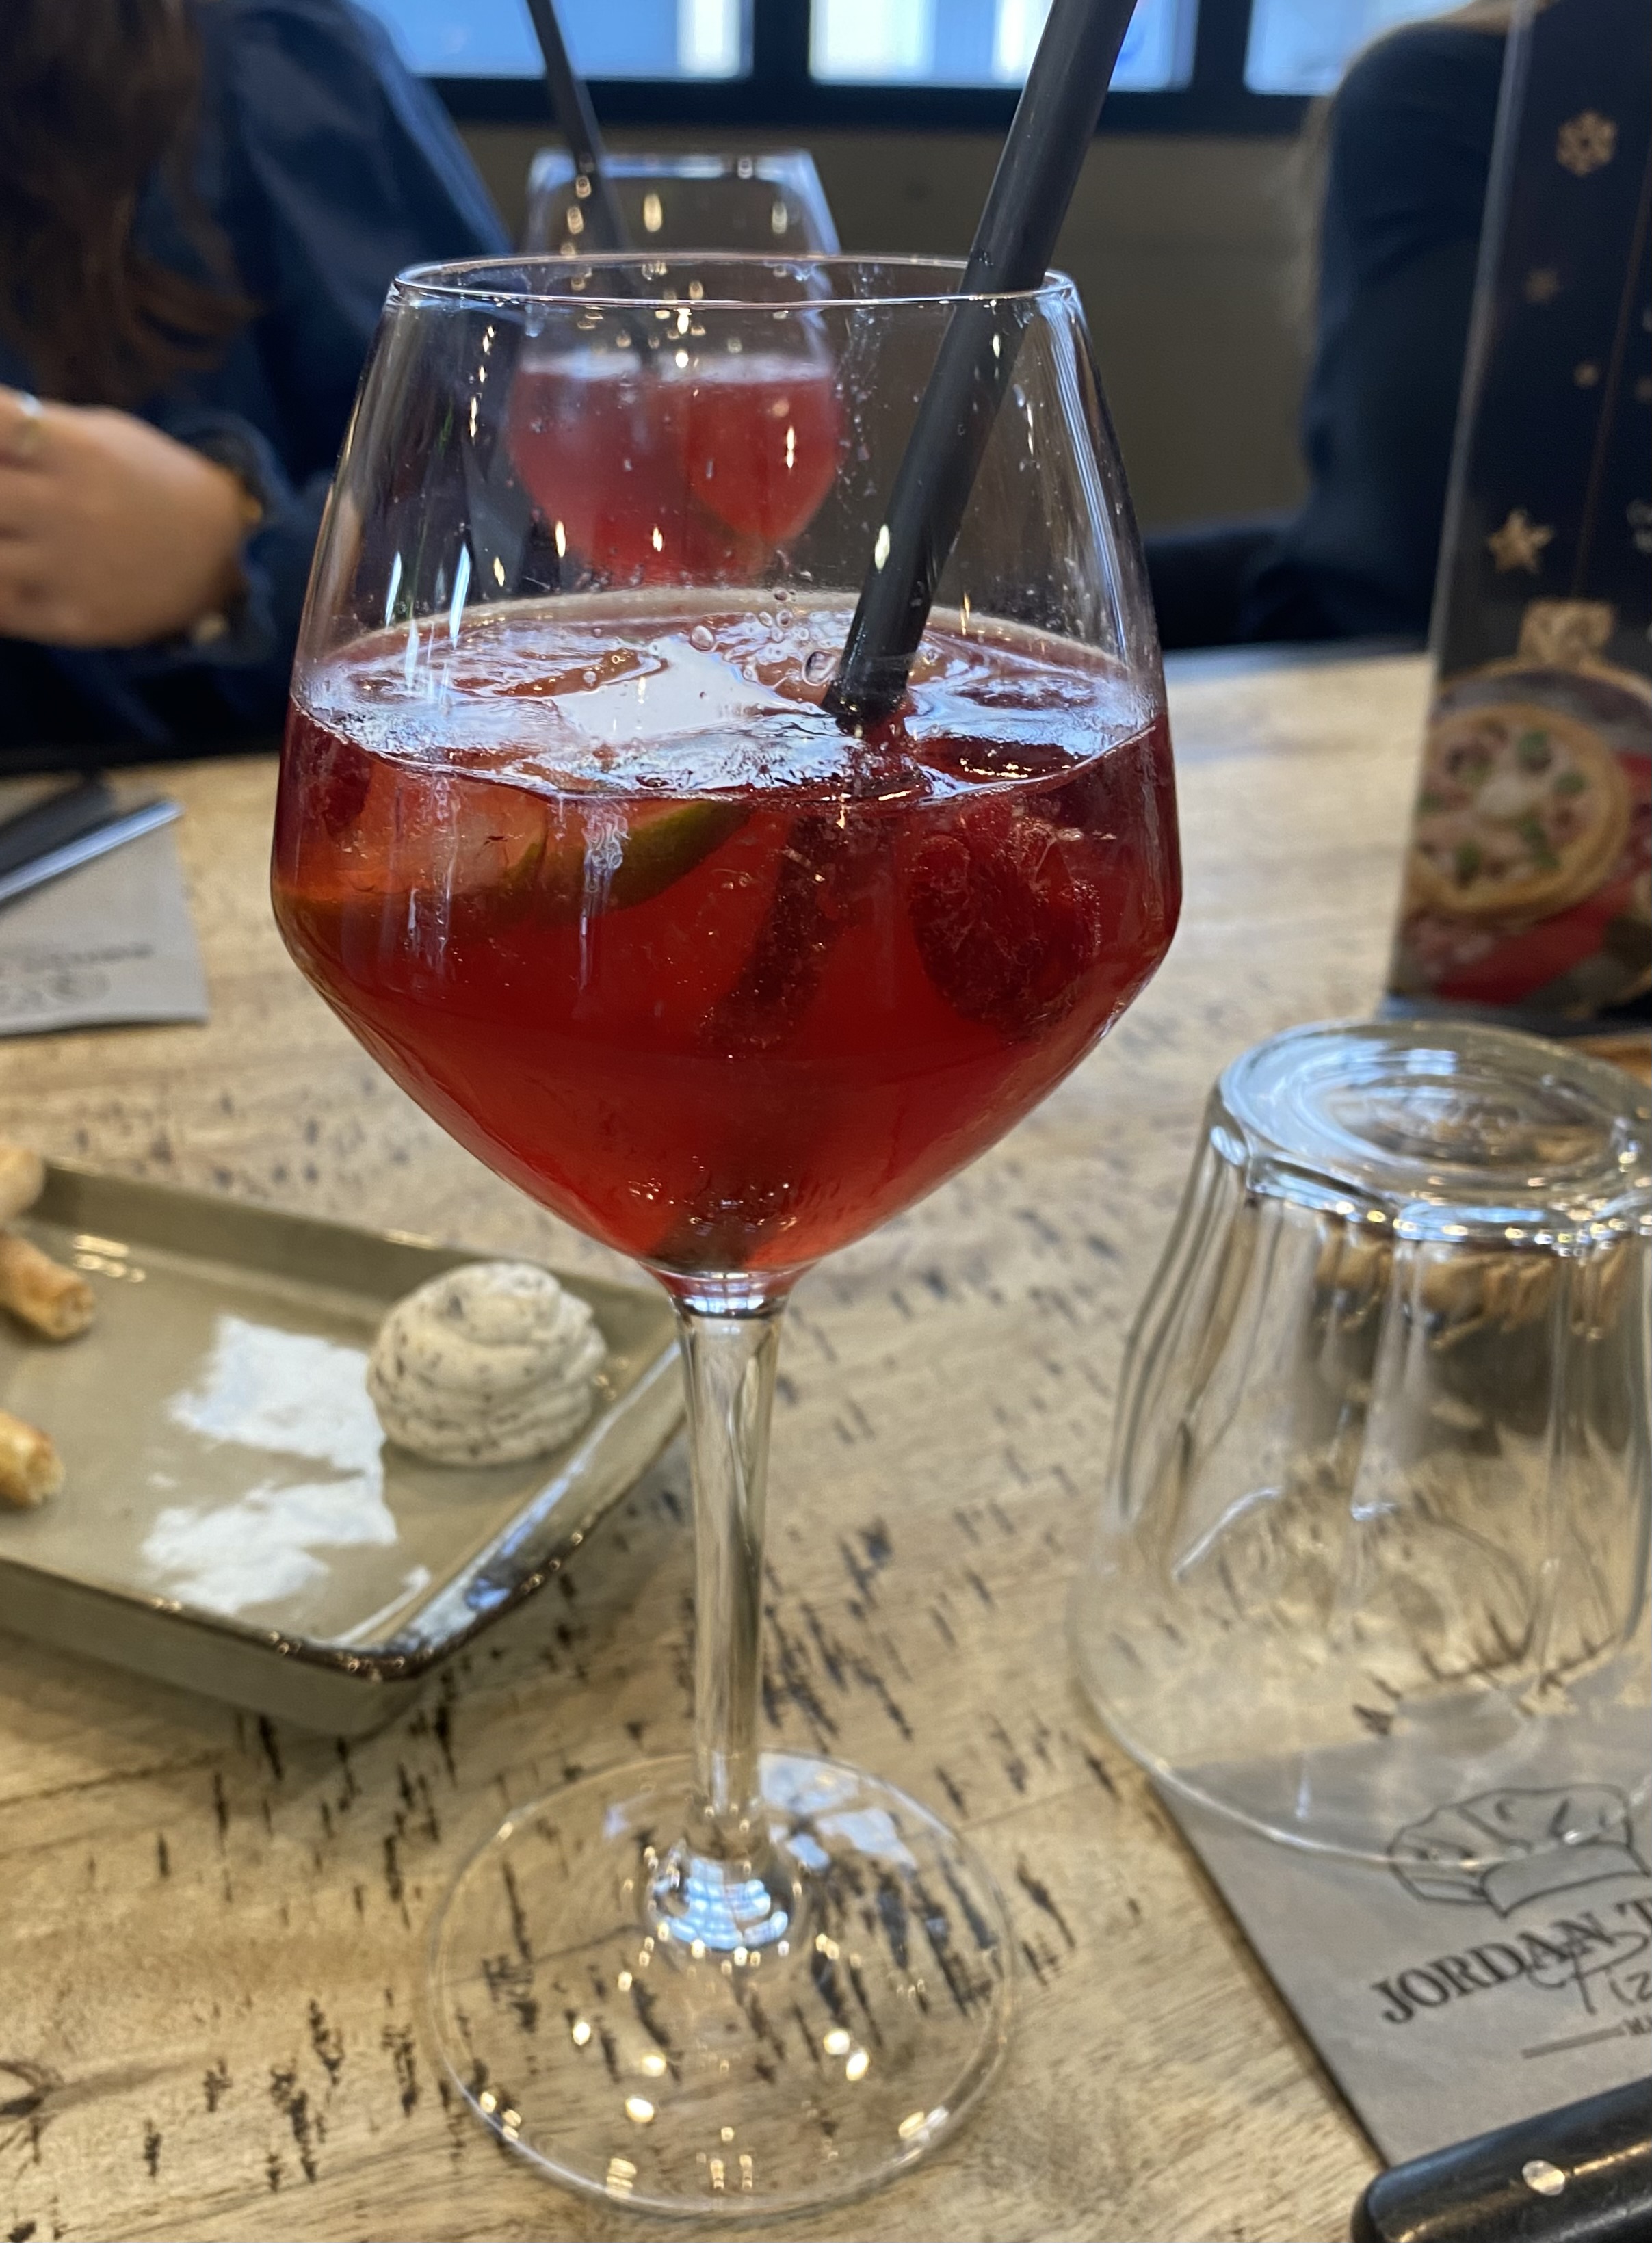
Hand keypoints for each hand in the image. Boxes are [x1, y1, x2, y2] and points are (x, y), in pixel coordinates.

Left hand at [0, 388, 251, 648]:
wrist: (216, 554)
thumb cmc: (148, 481)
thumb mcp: (99, 435)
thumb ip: (33, 432)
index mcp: (76, 452)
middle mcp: (68, 510)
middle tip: (5, 501)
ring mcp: (67, 570)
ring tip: (10, 534)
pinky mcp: (68, 620)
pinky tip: (8, 569)